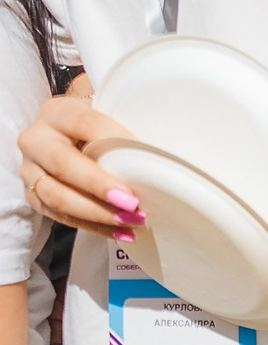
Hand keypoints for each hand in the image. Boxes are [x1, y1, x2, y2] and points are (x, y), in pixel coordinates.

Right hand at [19, 90, 137, 239]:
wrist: (67, 133)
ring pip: (56, 195)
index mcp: (58, 112)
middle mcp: (36, 139)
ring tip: (130, 221)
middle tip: (132, 203)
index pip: (87, 124)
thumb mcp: (109, 115)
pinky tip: (120, 232)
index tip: (141, 165)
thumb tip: (160, 155)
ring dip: (96, 213)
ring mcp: (29, 169)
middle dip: (99, 187)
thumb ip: (126, 130)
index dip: (115, 143)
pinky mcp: (31, 194)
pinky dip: (91, 226)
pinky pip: (58, 215)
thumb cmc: (98, 125)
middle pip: (63, 164)